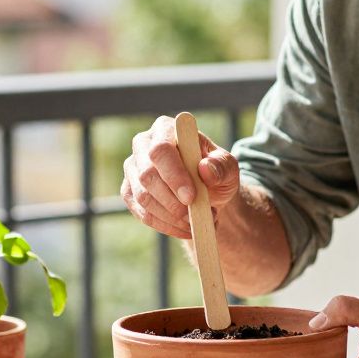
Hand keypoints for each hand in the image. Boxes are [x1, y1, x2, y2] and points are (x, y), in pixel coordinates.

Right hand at [121, 115, 239, 238]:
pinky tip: (183, 228)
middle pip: (147, 175)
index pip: (161, 149)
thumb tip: (205, 169)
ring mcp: (133, 168)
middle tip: (194, 216)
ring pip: (143, 197)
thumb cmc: (217, 172)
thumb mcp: (228, 168)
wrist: (207, 191)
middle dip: (172, 201)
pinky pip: (142, 213)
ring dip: (171, 216)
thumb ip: (221, 166)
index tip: (191, 197)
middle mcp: (143, 145)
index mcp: (166, 129)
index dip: (174, 175)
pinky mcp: (130, 191)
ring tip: (195, 222)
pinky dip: (165, 225)